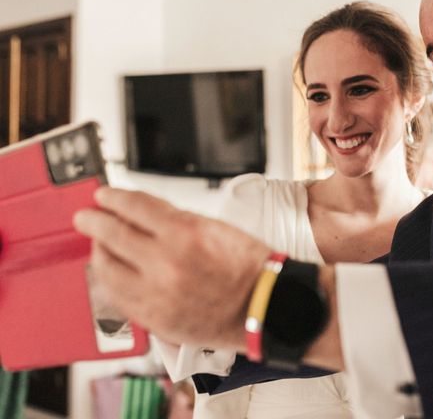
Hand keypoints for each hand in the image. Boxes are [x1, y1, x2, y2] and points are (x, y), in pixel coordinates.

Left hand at [74, 187, 271, 349]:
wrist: (262, 305)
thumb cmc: (248, 268)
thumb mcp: (215, 227)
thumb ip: (175, 219)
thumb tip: (143, 213)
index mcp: (184, 234)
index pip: (134, 207)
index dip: (114, 197)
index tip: (104, 195)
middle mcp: (165, 264)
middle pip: (112, 234)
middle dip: (94, 220)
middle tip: (86, 216)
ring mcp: (156, 294)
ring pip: (107, 268)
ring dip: (98, 251)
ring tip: (98, 244)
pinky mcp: (154, 319)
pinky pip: (117, 296)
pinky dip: (110, 280)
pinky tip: (111, 272)